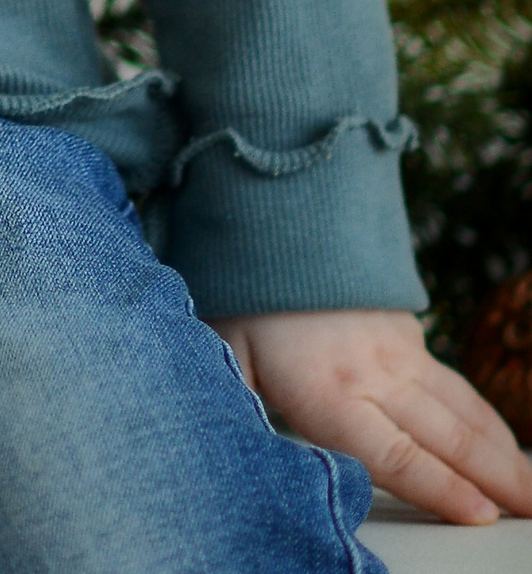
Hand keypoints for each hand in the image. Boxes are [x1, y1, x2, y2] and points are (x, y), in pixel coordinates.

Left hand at [215, 307, 531, 523]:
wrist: (269, 214)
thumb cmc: (239, 295)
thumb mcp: (227, 354)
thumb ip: (244, 408)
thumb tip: (252, 451)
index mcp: (326, 389)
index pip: (393, 454)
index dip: (440, 489)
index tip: (481, 516)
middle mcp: (373, 374)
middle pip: (447, 439)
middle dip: (498, 482)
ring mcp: (397, 350)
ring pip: (462, 411)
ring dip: (503, 453)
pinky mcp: (407, 331)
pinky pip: (454, 384)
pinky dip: (486, 419)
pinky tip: (503, 445)